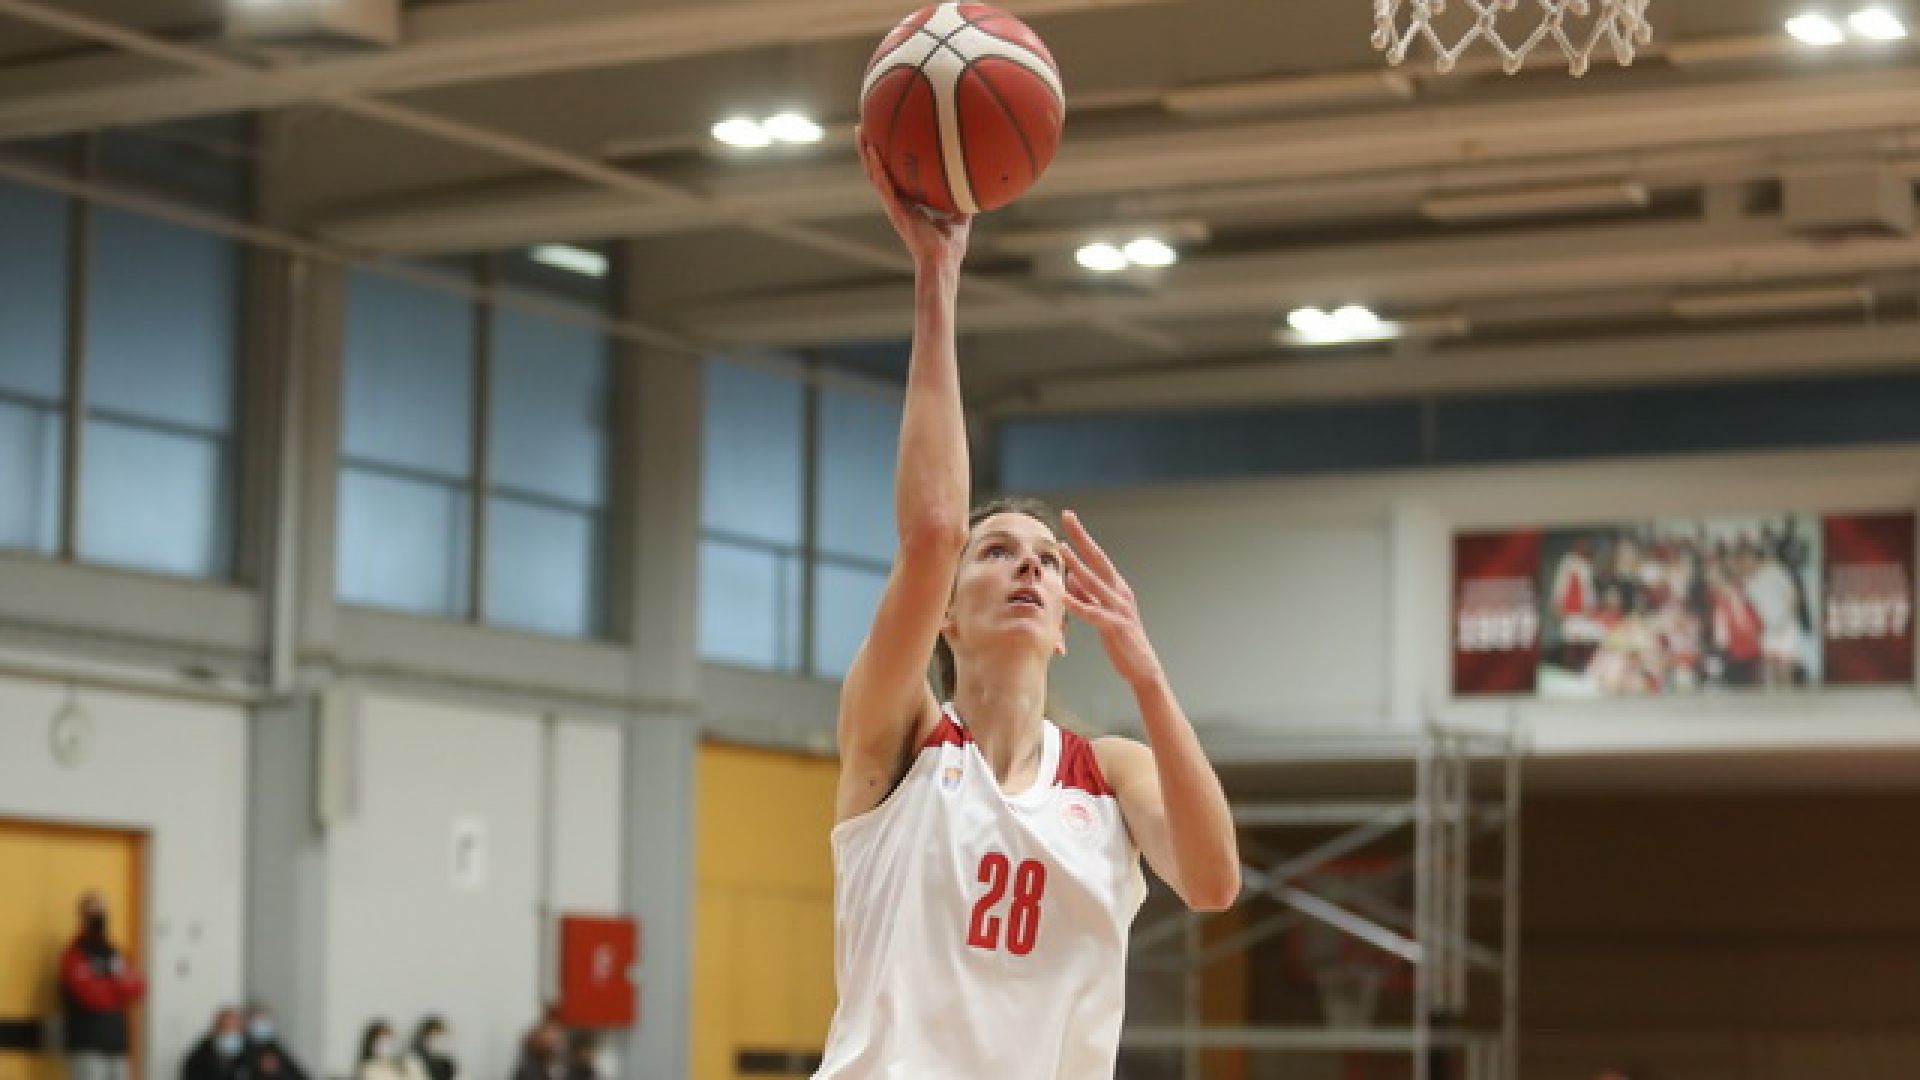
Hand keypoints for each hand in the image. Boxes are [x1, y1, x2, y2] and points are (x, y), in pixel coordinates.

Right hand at [859, 134, 971, 274]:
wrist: (944, 263)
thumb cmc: (950, 248)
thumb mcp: (960, 220)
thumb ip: (963, 204)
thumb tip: (975, 189)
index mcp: (908, 205)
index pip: (892, 178)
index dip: (884, 160)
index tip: (881, 140)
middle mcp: (897, 204)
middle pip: (877, 172)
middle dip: (869, 150)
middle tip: (863, 128)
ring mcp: (895, 208)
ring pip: (874, 176)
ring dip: (866, 155)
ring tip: (860, 133)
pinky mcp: (897, 212)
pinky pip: (884, 187)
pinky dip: (878, 170)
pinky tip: (873, 154)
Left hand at [1060, 510, 1165, 689]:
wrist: (1143, 668)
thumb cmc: (1121, 639)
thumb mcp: (1102, 612)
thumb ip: (1087, 595)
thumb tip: (1071, 577)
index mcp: (1117, 588)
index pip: (1098, 556)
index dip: (1083, 536)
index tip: (1068, 516)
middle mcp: (1120, 593)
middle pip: (1099, 559)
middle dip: (1082, 537)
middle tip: (1067, 516)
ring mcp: (1119, 608)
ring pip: (1095, 582)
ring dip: (1077, 564)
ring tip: (1062, 549)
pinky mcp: (1116, 626)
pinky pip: (1093, 613)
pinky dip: (1078, 604)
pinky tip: (1063, 596)